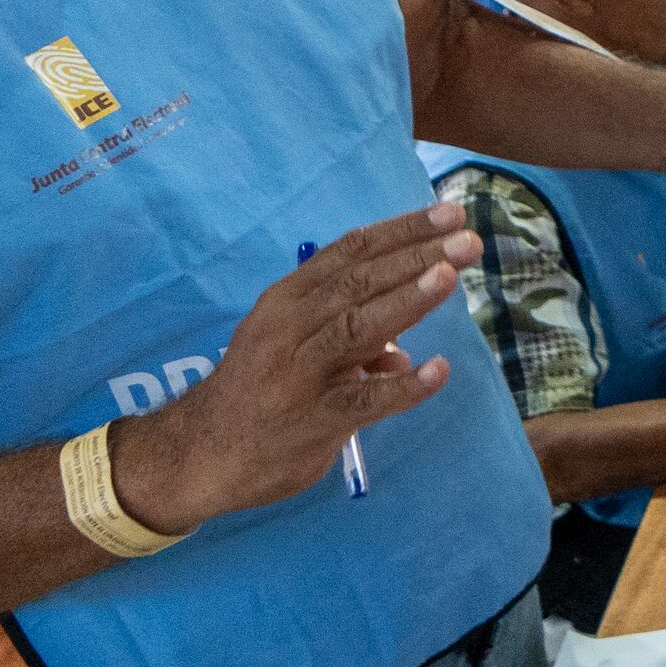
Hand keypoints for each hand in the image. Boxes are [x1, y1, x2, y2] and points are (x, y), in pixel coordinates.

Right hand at [113, 206, 477, 530]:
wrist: (198, 453)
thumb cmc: (256, 389)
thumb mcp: (291, 346)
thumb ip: (348, 339)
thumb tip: (401, 353)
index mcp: (287, 299)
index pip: (349, 253)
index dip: (400, 231)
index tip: (448, 213)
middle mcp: (289, 327)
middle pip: (358, 282)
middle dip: (415, 256)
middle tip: (467, 238)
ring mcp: (300, 374)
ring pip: (356, 328)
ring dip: (406, 301)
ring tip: (448, 277)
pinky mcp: (313, 420)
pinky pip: (363, 400)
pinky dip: (402, 386)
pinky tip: (437, 371)